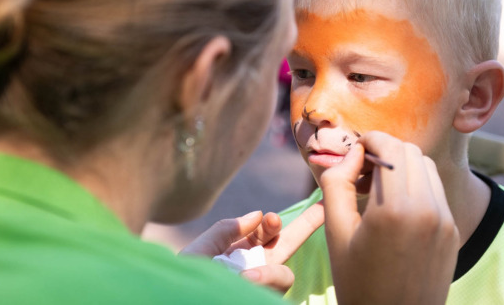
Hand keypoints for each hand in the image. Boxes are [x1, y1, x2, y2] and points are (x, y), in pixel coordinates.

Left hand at [181, 205, 323, 292]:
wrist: (180, 299)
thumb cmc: (186, 280)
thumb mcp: (200, 251)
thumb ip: (226, 230)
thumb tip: (258, 214)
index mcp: (238, 253)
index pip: (265, 233)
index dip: (272, 223)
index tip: (270, 219)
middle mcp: (253, 270)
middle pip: (287, 246)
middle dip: (306, 226)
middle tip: (324, 208)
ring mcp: (261, 288)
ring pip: (285, 276)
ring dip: (269, 272)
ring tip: (245, 276)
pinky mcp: (264, 298)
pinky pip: (278, 288)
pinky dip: (265, 282)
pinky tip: (245, 282)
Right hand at [321, 133, 458, 304]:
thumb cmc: (357, 282)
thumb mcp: (335, 232)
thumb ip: (338, 183)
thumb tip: (352, 153)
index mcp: (395, 210)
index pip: (391, 148)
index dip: (371, 140)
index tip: (356, 150)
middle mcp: (427, 210)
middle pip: (411, 153)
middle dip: (386, 151)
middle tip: (363, 170)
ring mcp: (445, 221)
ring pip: (426, 168)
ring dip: (403, 166)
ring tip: (379, 187)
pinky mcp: (452, 232)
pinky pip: (436, 191)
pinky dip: (416, 185)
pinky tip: (396, 205)